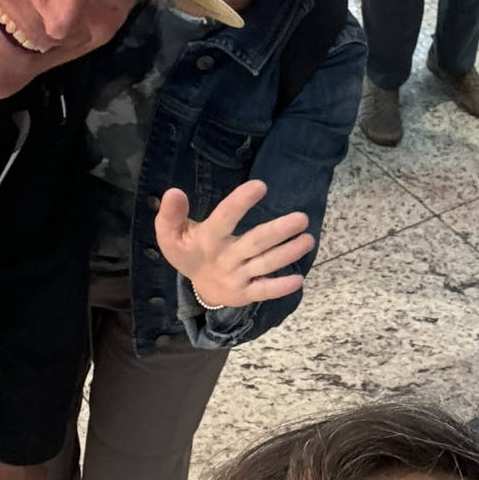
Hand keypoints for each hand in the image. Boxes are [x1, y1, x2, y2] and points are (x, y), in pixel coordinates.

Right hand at [155, 180, 314, 308]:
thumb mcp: (170, 234)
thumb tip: (174, 191)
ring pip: (265, 265)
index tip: (261, 186)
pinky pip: (264, 291)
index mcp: (207, 240)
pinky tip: (299, 280)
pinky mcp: (245, 293)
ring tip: (308, 239)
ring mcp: (236, 277)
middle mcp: (225, 259)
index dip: (240, 203)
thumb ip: (171, 213)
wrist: (198, 288)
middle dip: (278, 231)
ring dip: (288, 253)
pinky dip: (280, 287)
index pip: (224, 219)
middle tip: (302, 218)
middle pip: (255, 243)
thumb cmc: (188, 250)